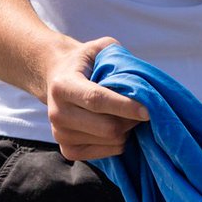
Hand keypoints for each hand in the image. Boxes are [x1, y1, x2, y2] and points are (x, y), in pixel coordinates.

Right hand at [42, 36, 148, 160]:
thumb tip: (139, 79)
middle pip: (109, 128)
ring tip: (122, 115)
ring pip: (112, 141)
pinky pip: (108, 153)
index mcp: (62, 86)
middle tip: (139, 110)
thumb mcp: (97, 49)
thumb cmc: (85, 64)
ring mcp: (61, 134)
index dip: (125, 106)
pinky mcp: (68, 151)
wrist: (54, 78)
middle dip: (130, 120)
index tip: (147, 111)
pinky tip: (112, 126)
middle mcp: (57, 113)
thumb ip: (116, 55)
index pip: (97, 100)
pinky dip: (118, 141)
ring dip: (126, 130)